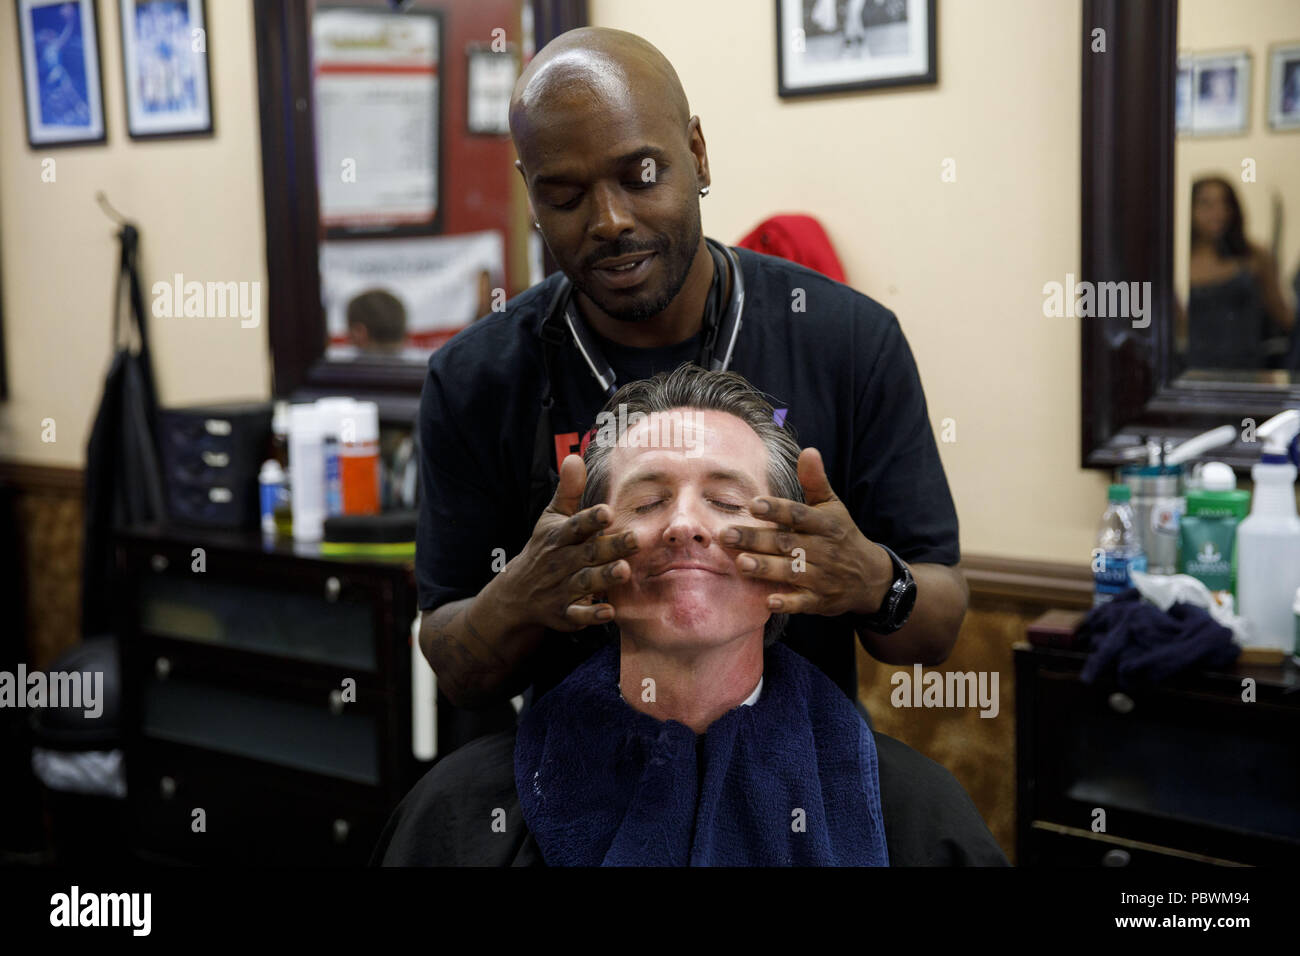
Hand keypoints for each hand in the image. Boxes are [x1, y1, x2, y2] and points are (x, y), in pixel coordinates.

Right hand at [489, 454, 638, 630]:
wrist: (516, 594)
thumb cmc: (545, 549)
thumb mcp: (551, 519)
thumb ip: (568, 491)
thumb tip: (574, 457)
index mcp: (558, 537)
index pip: (574, 526)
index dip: (590, 520)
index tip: (607, 512)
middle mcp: (560, 562)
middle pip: (587, 553)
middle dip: (610, 547)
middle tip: (636, 539)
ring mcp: (562, 589)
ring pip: (584, 582)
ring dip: (603, 577)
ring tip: (624, 570)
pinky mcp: (565, 613)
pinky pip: (578, 615)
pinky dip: (591, 614)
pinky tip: (609, 612)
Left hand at [720, 448, 893, 616]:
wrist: (870, 577)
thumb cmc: (841, 535)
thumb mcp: (832, 507)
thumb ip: (815, 481)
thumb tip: (808, 450)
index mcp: (826, 524)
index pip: (800, 515)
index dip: (777, 509)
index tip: (753, 504)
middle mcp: (824, 550)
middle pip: (787, 544)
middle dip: (756, 540)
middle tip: (725, 534)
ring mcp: (823, 577)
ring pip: (792, 572)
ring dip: (766, 568)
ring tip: (740, 563)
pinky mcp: (820, 601)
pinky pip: (803, 603)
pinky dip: (787, 602)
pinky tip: (768, 600)